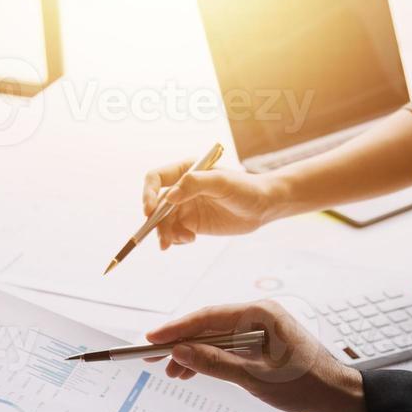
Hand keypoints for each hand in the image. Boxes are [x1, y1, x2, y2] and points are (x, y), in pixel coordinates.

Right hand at [142, 159, 282, 249]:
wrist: (262, 207)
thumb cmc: (245, 188)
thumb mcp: (222, 182)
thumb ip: (194, 184)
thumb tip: (168, 197)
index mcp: (185, 170)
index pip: (155, 178)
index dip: (148, 193)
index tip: (149, 211)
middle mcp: (181, 188)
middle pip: (156, 204)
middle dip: (156, 222)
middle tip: (164, 239)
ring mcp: (185, 206)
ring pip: (163, 222)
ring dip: (166, 234)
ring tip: (182, 241)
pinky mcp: (192, 223)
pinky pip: (174, 232)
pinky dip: (176, 239)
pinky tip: (191, 240)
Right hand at [146, 301, 366, 411]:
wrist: (339, 398)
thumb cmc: (307, 386)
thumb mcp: (255, 378)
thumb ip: (215, 363)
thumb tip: (181, 353)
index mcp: (261, 314)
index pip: (208, 316)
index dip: (177, 328)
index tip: (152, 339)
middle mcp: (259, 316)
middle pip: (209, 325)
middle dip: (180, 342)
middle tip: (152, 358)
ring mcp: (261, 330)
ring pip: (215, 337)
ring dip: (193, 353)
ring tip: (171, 372)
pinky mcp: (262, 345)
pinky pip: (227, 346)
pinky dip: (209, 358)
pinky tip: (193, 370)